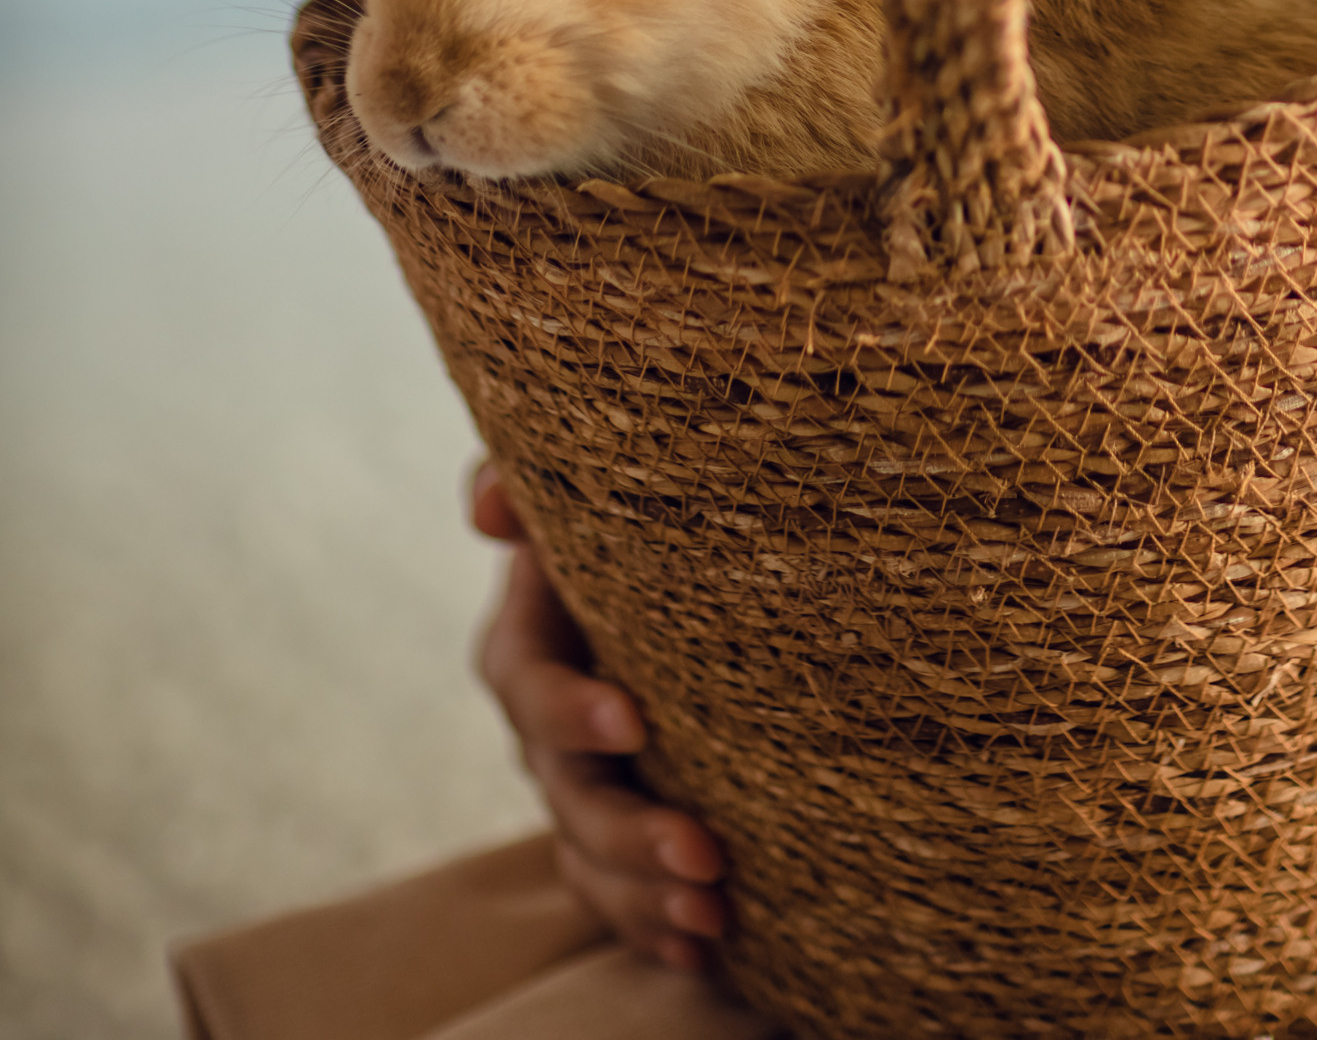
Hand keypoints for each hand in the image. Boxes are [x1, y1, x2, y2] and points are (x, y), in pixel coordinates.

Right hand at [469, 460, 726, 970]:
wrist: (649, 573)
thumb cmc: (612, 517)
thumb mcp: (568, 493)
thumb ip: (520, 484)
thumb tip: (490, 505)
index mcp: (526, 646)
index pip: (532, 685)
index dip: (573, 709)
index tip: (635, 719)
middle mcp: (541, 731)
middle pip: (571, 796)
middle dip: (632, 832)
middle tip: (704, 853)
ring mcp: (573, 788)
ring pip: (592, 858)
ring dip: (646, 894)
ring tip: (714, 912)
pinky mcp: (609, 831)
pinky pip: (616, 892)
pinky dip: (654, 926)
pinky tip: (705, 946)